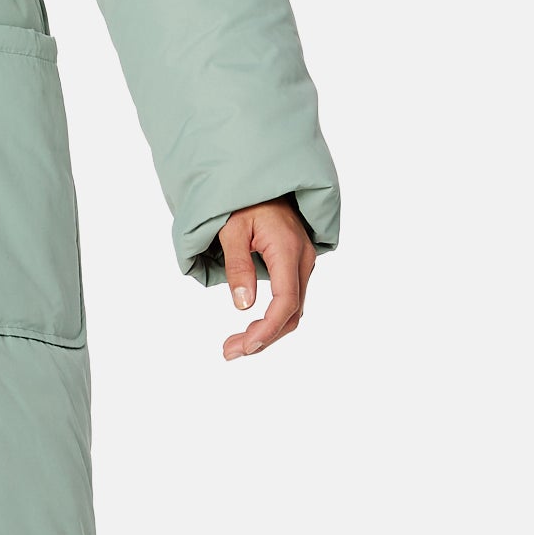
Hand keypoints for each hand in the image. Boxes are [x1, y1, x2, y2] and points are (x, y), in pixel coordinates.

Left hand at [218, 199, 316, 360]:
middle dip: (262, 338)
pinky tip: (251, 329)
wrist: (264, 182)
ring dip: (267, 332)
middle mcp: (303, 260)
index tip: (245, 345)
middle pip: (292, 313)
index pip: (286, 301)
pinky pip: (290, 300)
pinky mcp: (297, 267)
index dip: (267, 328)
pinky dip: (272, 319)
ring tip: (234, 346)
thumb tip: (242, 305)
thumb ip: (237, 265)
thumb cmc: (245, 200)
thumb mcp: (232, 229)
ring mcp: (304, 264)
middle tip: (229, 352)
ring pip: (292, 310)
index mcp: (288, 250)